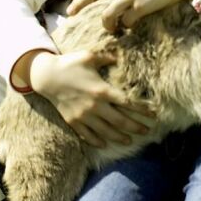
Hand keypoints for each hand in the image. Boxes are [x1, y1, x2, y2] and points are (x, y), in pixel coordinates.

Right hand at [29, 50, 151, 147]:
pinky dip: (98, 141)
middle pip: (120, 121)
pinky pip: (88, 135)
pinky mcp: (74, 122)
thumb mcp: (90, 56)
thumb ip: (107, 58)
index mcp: (102, 89)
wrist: (47, 76)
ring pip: (106, 131)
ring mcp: (84, 116)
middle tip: (147, 132)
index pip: (127, 102)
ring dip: (120, 137)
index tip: (153, 114)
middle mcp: (95, 105)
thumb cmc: (70, 64)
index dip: (142, 109)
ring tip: (130, 141)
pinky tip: (105, 144)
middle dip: (136, 127)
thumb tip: (119, 56)